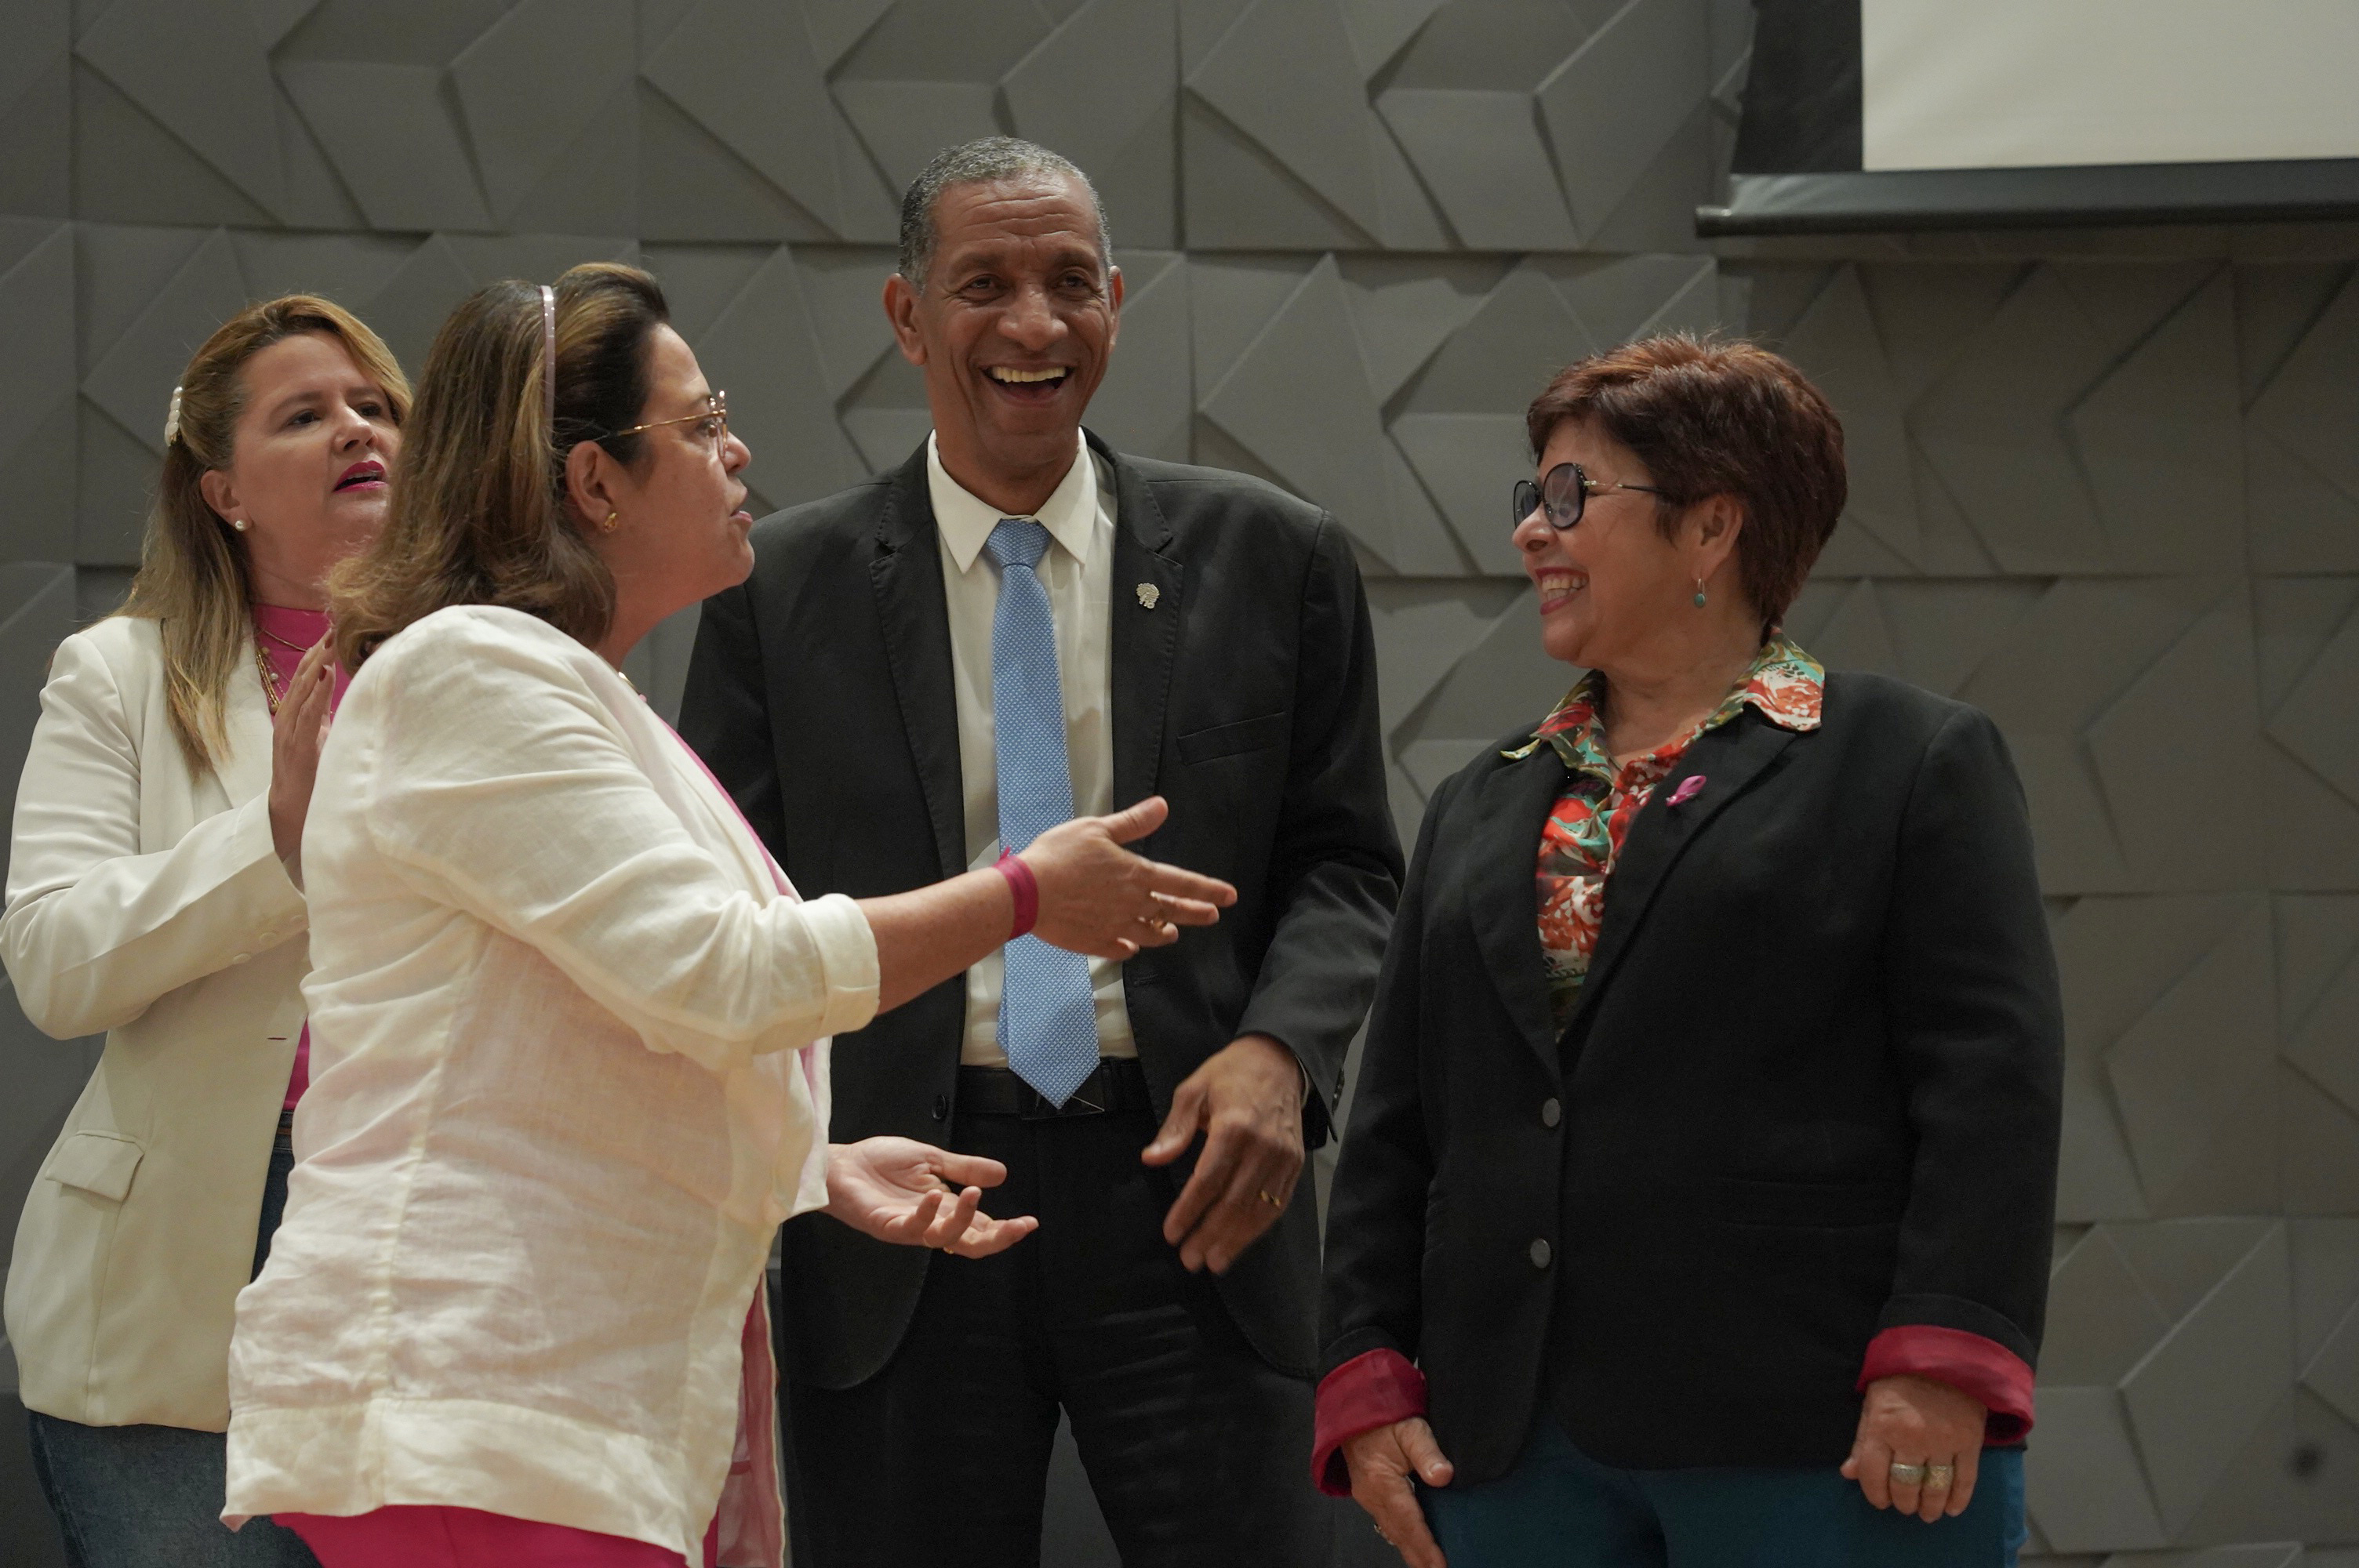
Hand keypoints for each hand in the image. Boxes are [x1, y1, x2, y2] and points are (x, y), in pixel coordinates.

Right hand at [266, 637, 336, 873]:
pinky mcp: (296, 745)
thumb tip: (343, 695)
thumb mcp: (321, 739)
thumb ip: (326, 716)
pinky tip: (325, 675)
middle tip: (333, 628)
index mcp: (295, 716)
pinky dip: (315, 693)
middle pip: (303, 679)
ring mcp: (290, 732)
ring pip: (302, 691)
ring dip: (316, 665)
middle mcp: (289, 720)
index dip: (318, 656)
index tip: (332, 633)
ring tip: (329, 643)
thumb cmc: (311, 775)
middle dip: (317, 653)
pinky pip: (306, 714)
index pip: (306, 680)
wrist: (292, 811)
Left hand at [823, 1137, 1038, 1257]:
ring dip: (965, 1219)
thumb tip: (1002, 1176)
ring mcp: (908, 1227)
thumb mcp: (931, 1158)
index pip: (981, 1226)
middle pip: (970, 1243)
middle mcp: (929, 1223)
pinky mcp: (886, 1226)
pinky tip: (935, 1196)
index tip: (1031, 1222)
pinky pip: (912, 1229)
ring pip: (946, 1239)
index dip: (1006, 1228)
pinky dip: (927, 1214)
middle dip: (998, 1238)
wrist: (839, 1162)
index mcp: (943, 1208)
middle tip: (1021, 1226)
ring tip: (975, 1195)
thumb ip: (964, 1169)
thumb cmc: (878, 1161)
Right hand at [1021, 796, 1235, 959]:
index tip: (1230, 896)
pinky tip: (1131, 946)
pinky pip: (1119, 948)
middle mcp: (1132, 905)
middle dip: (1195, 913)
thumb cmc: (1060, 855)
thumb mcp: (1097, 829)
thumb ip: (1133, 822)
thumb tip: (1163, 806)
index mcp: (1136, 875)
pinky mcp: (1094, 943)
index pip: (1182, 883)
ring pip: (1149, 934)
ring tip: (1173, 933)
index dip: (1208, 889)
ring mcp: (1115, 927)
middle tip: (1213, 916)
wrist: (1028, 893)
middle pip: (1171, 911)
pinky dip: (1129, 947)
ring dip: (1164, 933)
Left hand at [1140, 1034, 1303, 1272]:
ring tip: (1214, 1262)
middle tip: (1190, 1260)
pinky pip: (1277, 1203)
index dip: (1189, 1211)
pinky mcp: (1296, 1164)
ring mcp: (1283, 1158)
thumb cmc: (1231, 1073)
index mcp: (1234, 1126)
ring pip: (1258, 1209)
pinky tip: (1241, 1242)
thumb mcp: (1194, 1088)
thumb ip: (1175, 1128)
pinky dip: (1259, 1227)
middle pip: (1234, 1202)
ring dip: (1235, 1240)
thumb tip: (1152, 1159)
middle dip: (1210, 1235)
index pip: (1208, 1180)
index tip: (1172, 1234)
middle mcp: (1262, 1146)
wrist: (1281, 1060)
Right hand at [1344, 1418, 1452, 1567]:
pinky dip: (1403, 1538)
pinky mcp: (1368, 1495)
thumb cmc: (1385, 1417)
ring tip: (1430, 1566)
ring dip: (1411, 1551)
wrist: (1354, 1410)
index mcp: (1382, 1482)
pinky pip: (1387, 1523)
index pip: (1409, 1521)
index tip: (1440, 1565)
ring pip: (1392, 1531)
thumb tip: (1444, 1476)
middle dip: (1419, 1558)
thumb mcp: (1411, 1428)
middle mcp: (1372, 1496)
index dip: (1426, 1546)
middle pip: (1399, 1534)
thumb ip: (1428, 1452)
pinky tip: (1414, 1545)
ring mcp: (1367, 1497)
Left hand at [1840, 1374, 1986, 1521]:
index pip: (1873, 1474)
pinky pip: (1965, 1480)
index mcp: (1883, 1427)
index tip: (1879, 1501)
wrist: (1945, 1357)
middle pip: (1904, 1486)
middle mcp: (1912, 1438)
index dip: (1875, 1494)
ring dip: (1928, 1507)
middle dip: (1902, 1502)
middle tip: (1903, 1506)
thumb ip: (1862, 1441)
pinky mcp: (1970, 1443)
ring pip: (1933, 1488)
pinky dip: (1958, 1500)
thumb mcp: (1872, 1403)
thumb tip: (1849, 1474)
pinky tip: (1950, 1509)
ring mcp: (1943, 1442)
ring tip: (1925, 1513)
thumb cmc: (1901, 1380)